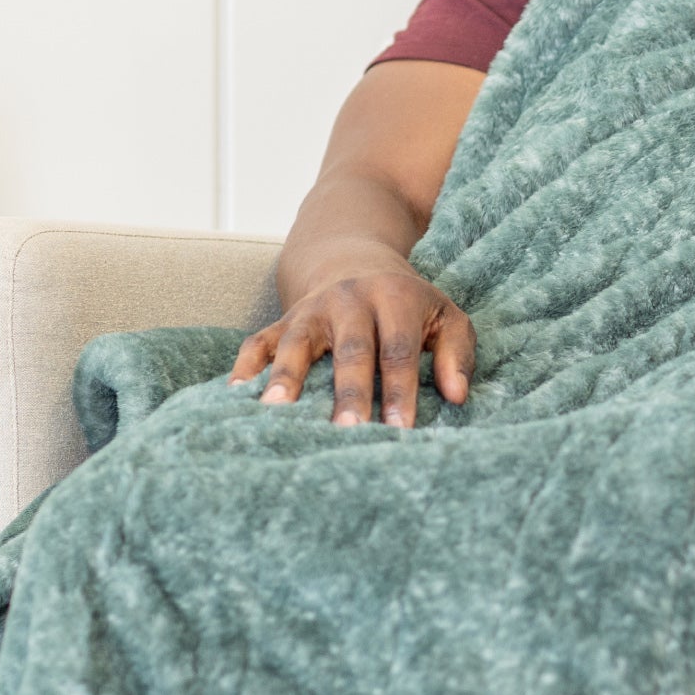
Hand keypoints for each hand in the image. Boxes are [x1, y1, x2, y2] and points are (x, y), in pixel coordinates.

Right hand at [228, 262, 473, 427]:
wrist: (354, 262)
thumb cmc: (409, 306)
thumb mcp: (445, 317)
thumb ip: (456, 353)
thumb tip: (458, 396)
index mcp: (394, 298)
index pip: (398, 350)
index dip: (399, 390)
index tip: (400, 429)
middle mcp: (349, 300)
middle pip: (350, 350)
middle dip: (349, 392)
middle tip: (347, 431)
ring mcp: (311, 310)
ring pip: (297, 343)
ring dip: (287, 376)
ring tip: (276, 410)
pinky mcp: (282, 320)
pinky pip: (258, 342)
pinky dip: (245, 366)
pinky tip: (236, 396)